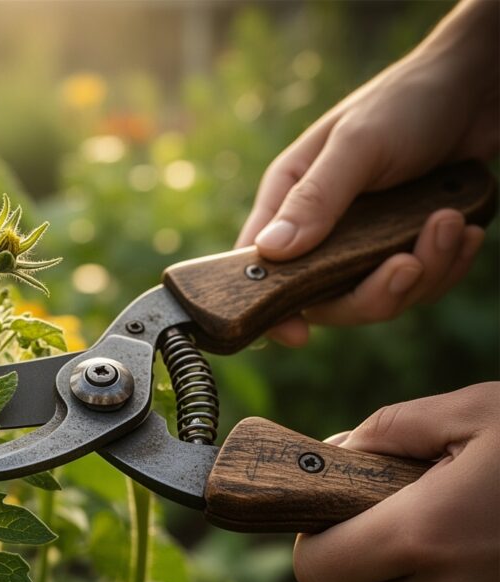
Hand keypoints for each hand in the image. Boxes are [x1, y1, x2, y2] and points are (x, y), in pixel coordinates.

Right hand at [237, 0, 497, 346]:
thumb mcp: (358, 144)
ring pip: (378, 297)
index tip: (298, 335)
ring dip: (423, 272)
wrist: (479, 86)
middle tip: (408, 263)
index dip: (274, 308)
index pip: (263, 267)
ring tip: (450, 224)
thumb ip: (315, 199)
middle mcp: (320, 229)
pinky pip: (417, 284)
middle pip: (327, 299)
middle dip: (375, 292)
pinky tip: (463, 231)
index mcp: (290, 200)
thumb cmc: (407, 100)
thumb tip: (270, 253)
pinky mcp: (403, 245)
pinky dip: (445, 266)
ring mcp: (363, 242)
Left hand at [293, 383, 499, 581]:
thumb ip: (391, 427)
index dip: (314, 536)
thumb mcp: (476, 412)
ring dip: (412, 566)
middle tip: (403, 503)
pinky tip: (491, 549)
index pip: (316, 568)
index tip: (334, 507)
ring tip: (462, 520)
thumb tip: (339, 450)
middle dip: (364, 544)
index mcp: (424, 537)